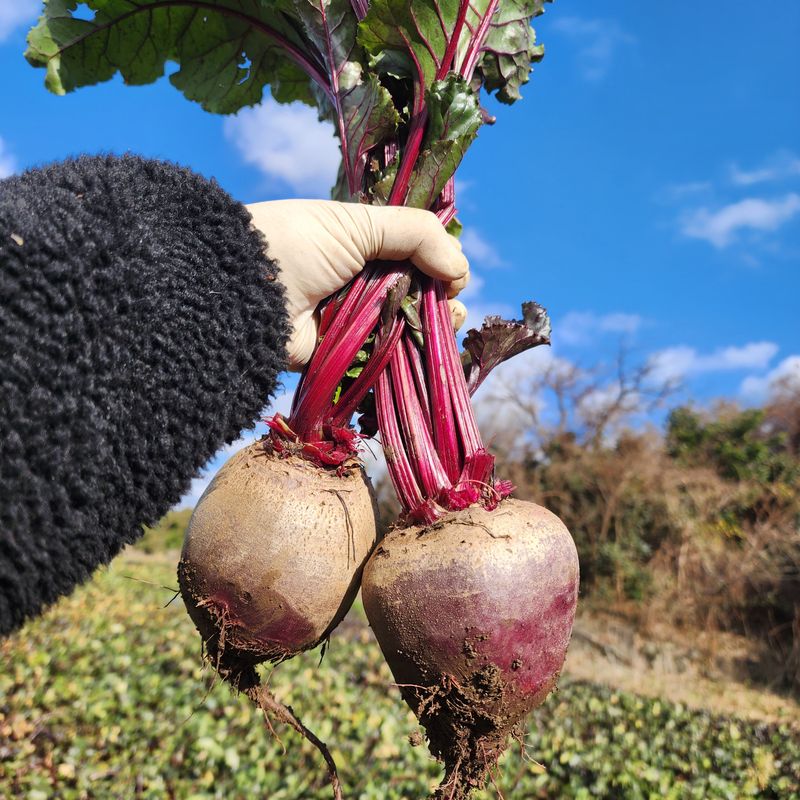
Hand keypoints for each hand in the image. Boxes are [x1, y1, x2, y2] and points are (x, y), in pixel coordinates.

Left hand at [246, 200, 469, 370]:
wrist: (244, 289)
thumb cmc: (298, 244)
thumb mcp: (359, 224)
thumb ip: (416, 234)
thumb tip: (462, 269)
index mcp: (367, 247)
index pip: (421, 259)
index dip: (443, 267)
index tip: (451, 276)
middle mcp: (365, 285)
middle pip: (422, 297)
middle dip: (445, 303)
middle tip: (449, 306)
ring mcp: (357, 323)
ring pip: (410, 332)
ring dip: (433, 332)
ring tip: (440, 328)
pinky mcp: (346, 358)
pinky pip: (386, 361)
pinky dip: (407, 360)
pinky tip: (423, 353)